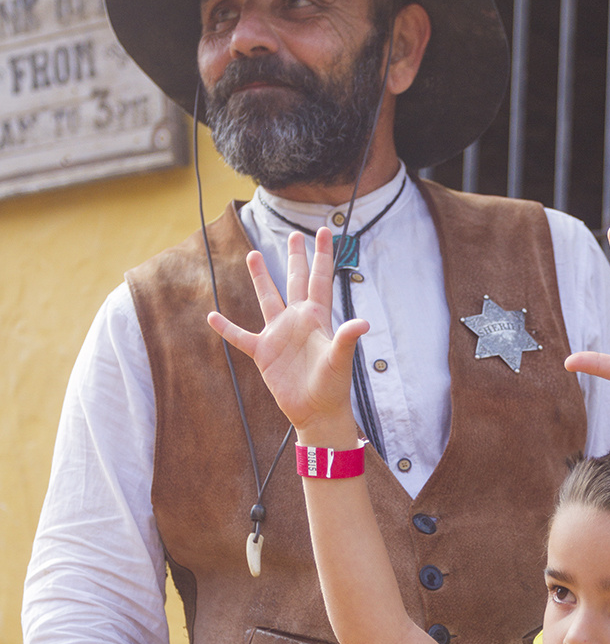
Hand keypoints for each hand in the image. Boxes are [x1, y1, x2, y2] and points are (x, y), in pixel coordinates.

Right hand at [207, 226, 367, 438]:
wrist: (317, 412)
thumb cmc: (333, 386)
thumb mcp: (340, 360)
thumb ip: (347, 339)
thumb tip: (363, 323)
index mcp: (317, 317)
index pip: (320, 278)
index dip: (323, 255)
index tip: (325, 231)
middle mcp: (297, 320)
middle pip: (295, 281)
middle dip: (295, 258)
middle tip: (294, 235)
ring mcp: (279, 335)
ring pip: (268, 299)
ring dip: (261, 278)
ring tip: (253, 254)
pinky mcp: (263, 353)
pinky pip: (241, 336)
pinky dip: (226, 328)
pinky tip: (212, 316)